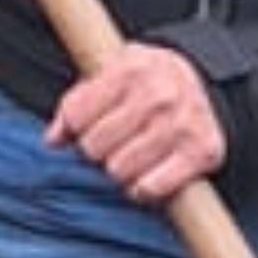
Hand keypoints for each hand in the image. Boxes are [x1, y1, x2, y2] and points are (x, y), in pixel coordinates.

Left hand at [48, 44, 227, 205]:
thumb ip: (76, 104)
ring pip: (119, 171)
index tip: (92, 124)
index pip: (76, 115)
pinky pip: (150, 188)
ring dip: (121, 171)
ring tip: (133, 155)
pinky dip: (144, 189)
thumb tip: (53, 140)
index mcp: (131, 68)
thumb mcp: (109, 74)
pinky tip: (149, 175)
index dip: (77, 127)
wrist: (204, 82)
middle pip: (94, 147)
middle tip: (116, 142)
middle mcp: (159, 95)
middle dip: (99, 150)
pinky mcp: (203, 152)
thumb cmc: (147, 83)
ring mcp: (182, 124)